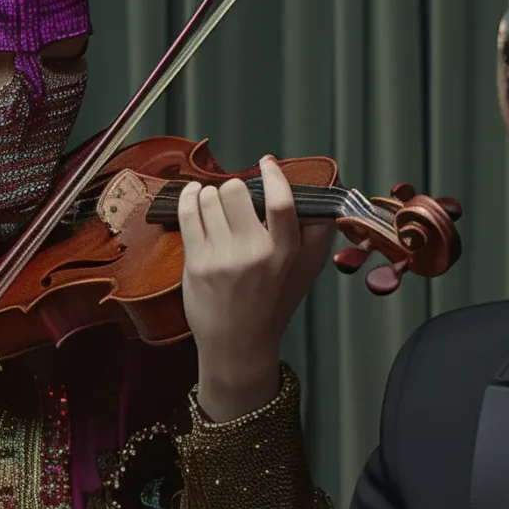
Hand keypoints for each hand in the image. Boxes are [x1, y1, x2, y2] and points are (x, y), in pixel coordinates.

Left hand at [179, 158, 336, 420]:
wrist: (238, 344)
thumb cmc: (273, 302)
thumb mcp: (306, 269)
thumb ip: (317, 233)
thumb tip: (320, 196)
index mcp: (286, 252)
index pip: (282, 202)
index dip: (273, 175)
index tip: (266, 163)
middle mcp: (255, 253)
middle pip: (236, 191)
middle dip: (234, 188)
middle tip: (234, 199)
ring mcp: (223, 258)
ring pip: (209, 199)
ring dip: (210, 194)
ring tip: (213, 202)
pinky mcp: (197, 264)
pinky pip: (188, 214)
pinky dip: (189, 198)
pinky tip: (194, 196)